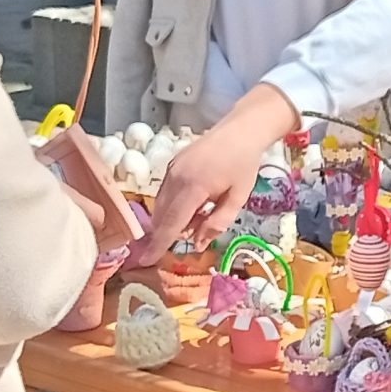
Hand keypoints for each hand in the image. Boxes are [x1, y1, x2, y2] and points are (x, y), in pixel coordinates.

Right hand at [133, 84, 303, 263]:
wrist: (240, 130)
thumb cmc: (244, 164)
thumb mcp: (238, 198)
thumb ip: (217, 222)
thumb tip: (198, 244)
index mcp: (194, 187)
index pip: (172, 223)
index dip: (159, 244)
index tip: (147, 261)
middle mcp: (176, 178)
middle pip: (162, 216)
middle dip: (171, 232)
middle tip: (197, 231)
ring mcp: (171, 169)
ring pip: (161, 205)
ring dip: (174, 219)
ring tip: (203, 213)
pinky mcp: (171, 165)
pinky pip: (165, 193)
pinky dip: (174, 206)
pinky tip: (195, 203)